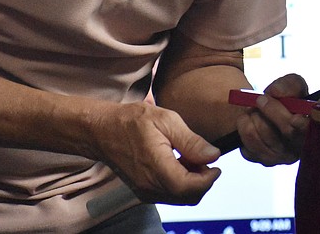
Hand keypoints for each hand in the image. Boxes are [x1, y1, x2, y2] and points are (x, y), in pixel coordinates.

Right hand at [90, 101, 220, 204]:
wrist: (103, 130)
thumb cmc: (131, 121)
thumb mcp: (166, 121)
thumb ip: (191, 141)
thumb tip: (213, 155)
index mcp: (155, 168)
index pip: (189, 187)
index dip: (208, 179)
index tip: (216, 166)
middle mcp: (149, 186)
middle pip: (188, 197)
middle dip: (203, 181)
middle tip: (204, 158)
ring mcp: (145, 191)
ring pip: (180, 198)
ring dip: (193, 182)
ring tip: (190, 157)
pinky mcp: (143, 190)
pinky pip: (170, 194)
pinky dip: (181, 183)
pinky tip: (180, 162)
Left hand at [237, 73, 309, 165]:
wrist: (268, 111)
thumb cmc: (287, 98)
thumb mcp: (293, 85)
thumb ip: (289, 85)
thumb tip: (275, 92)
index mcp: (312, 129)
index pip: (309, 132)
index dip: (302, 126)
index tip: (294, 118)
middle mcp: (298, 148)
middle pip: (284, 131)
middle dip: (269, 110)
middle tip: (260, 99)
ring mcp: (280, 157)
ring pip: (258, 136)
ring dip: (252, 116)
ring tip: (255, 110)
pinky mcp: (262, 160)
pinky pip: (246, 145)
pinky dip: (244, 127)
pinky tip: (251, 122)